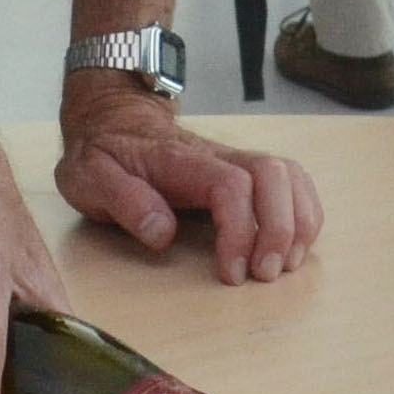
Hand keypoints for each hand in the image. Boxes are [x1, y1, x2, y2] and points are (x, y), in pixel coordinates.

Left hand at [56, 74, 321, 283]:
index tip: (232, 273)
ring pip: (290, 174)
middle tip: (265, 274)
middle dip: (281, 228)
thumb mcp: (90, 178)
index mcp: (180, 161)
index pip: (231, 186)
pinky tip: (295, 245)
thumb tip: (163, 233)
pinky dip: (304, 213)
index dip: (241, 231)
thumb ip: (125, 201)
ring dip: (299, 221)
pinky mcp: (245, 170)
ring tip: (286, 264)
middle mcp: (218, 156)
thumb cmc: (103, 154)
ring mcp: (235, 159)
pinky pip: (292, 181)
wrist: (113, 118)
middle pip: (274, 175)